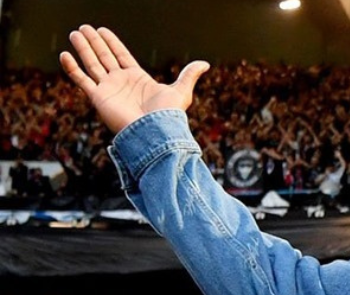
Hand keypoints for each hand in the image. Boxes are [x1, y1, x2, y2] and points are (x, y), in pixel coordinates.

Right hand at [60, 26, 208, 133]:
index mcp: (138, 79)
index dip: (112, 43)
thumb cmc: (168, 115)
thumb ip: (189, 75)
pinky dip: (72, 68)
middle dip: (94, 43)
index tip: (101, 30)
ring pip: (92, 64)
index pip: (121, 56)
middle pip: (104, 57)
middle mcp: (121, 82)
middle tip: (84, 28)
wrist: (154, 132)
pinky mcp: (98, 97)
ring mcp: (108, 89)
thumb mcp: (181, 91)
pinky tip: (65, 54)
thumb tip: (205, 63)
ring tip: (75, 34)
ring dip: (83, 49)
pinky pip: (81, 80)